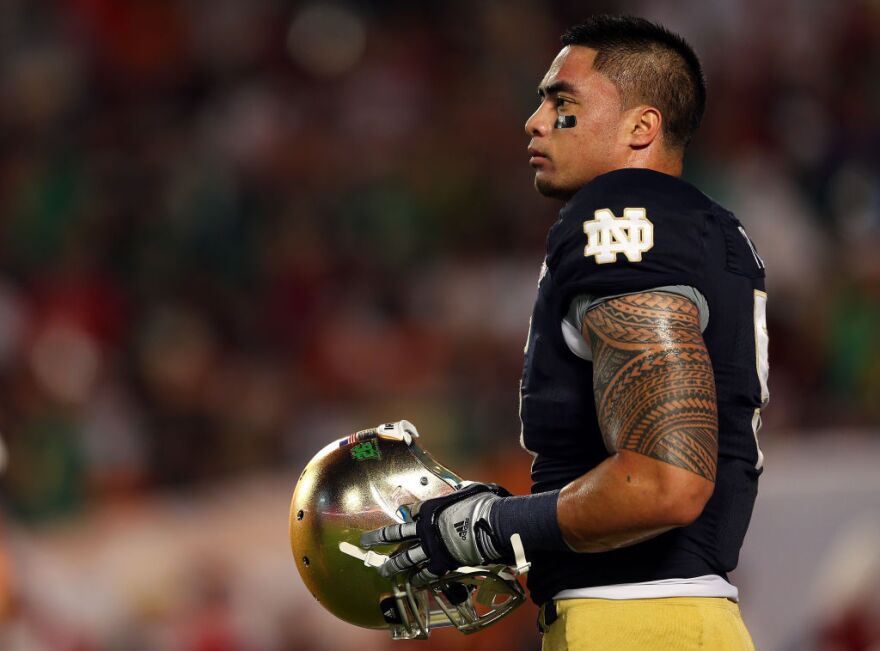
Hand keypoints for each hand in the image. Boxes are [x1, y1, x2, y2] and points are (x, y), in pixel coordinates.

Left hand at [360, 483, 509, 584]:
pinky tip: (413, 582)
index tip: (406, 514)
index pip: (413, 511)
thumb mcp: (472, 491)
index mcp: (431, 508)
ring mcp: (430, 547)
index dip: (409, 513)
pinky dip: (419, 578)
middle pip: (395, 533)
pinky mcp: (441, 564)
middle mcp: (424, 528)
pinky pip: (426, 573)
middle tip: (364, 541)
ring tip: (382, 570)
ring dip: (392, 564)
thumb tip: (467, 488)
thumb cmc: (483, 504)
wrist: (489, 525)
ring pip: (405, 557)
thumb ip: (465, 491)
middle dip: (378, 537)